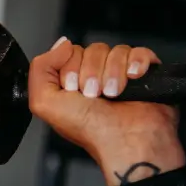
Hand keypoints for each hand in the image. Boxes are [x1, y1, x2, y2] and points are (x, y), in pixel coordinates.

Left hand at [27, 37, 180, 162]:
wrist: (125, 141)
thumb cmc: (88, 129)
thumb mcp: (44, 102)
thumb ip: (40, 69)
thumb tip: (61, 44)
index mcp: (71, 82)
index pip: (70, 52)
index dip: (70, 68)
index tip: (73, 90)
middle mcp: (96, 77)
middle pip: (93, 49)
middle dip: (92, 72)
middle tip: (94, 95)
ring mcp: (122, 74)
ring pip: (116, 50)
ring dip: (113, 72)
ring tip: (112, 94)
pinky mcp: (145, 74)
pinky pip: (140, 52)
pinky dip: (136, 63)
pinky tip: (133, 79)